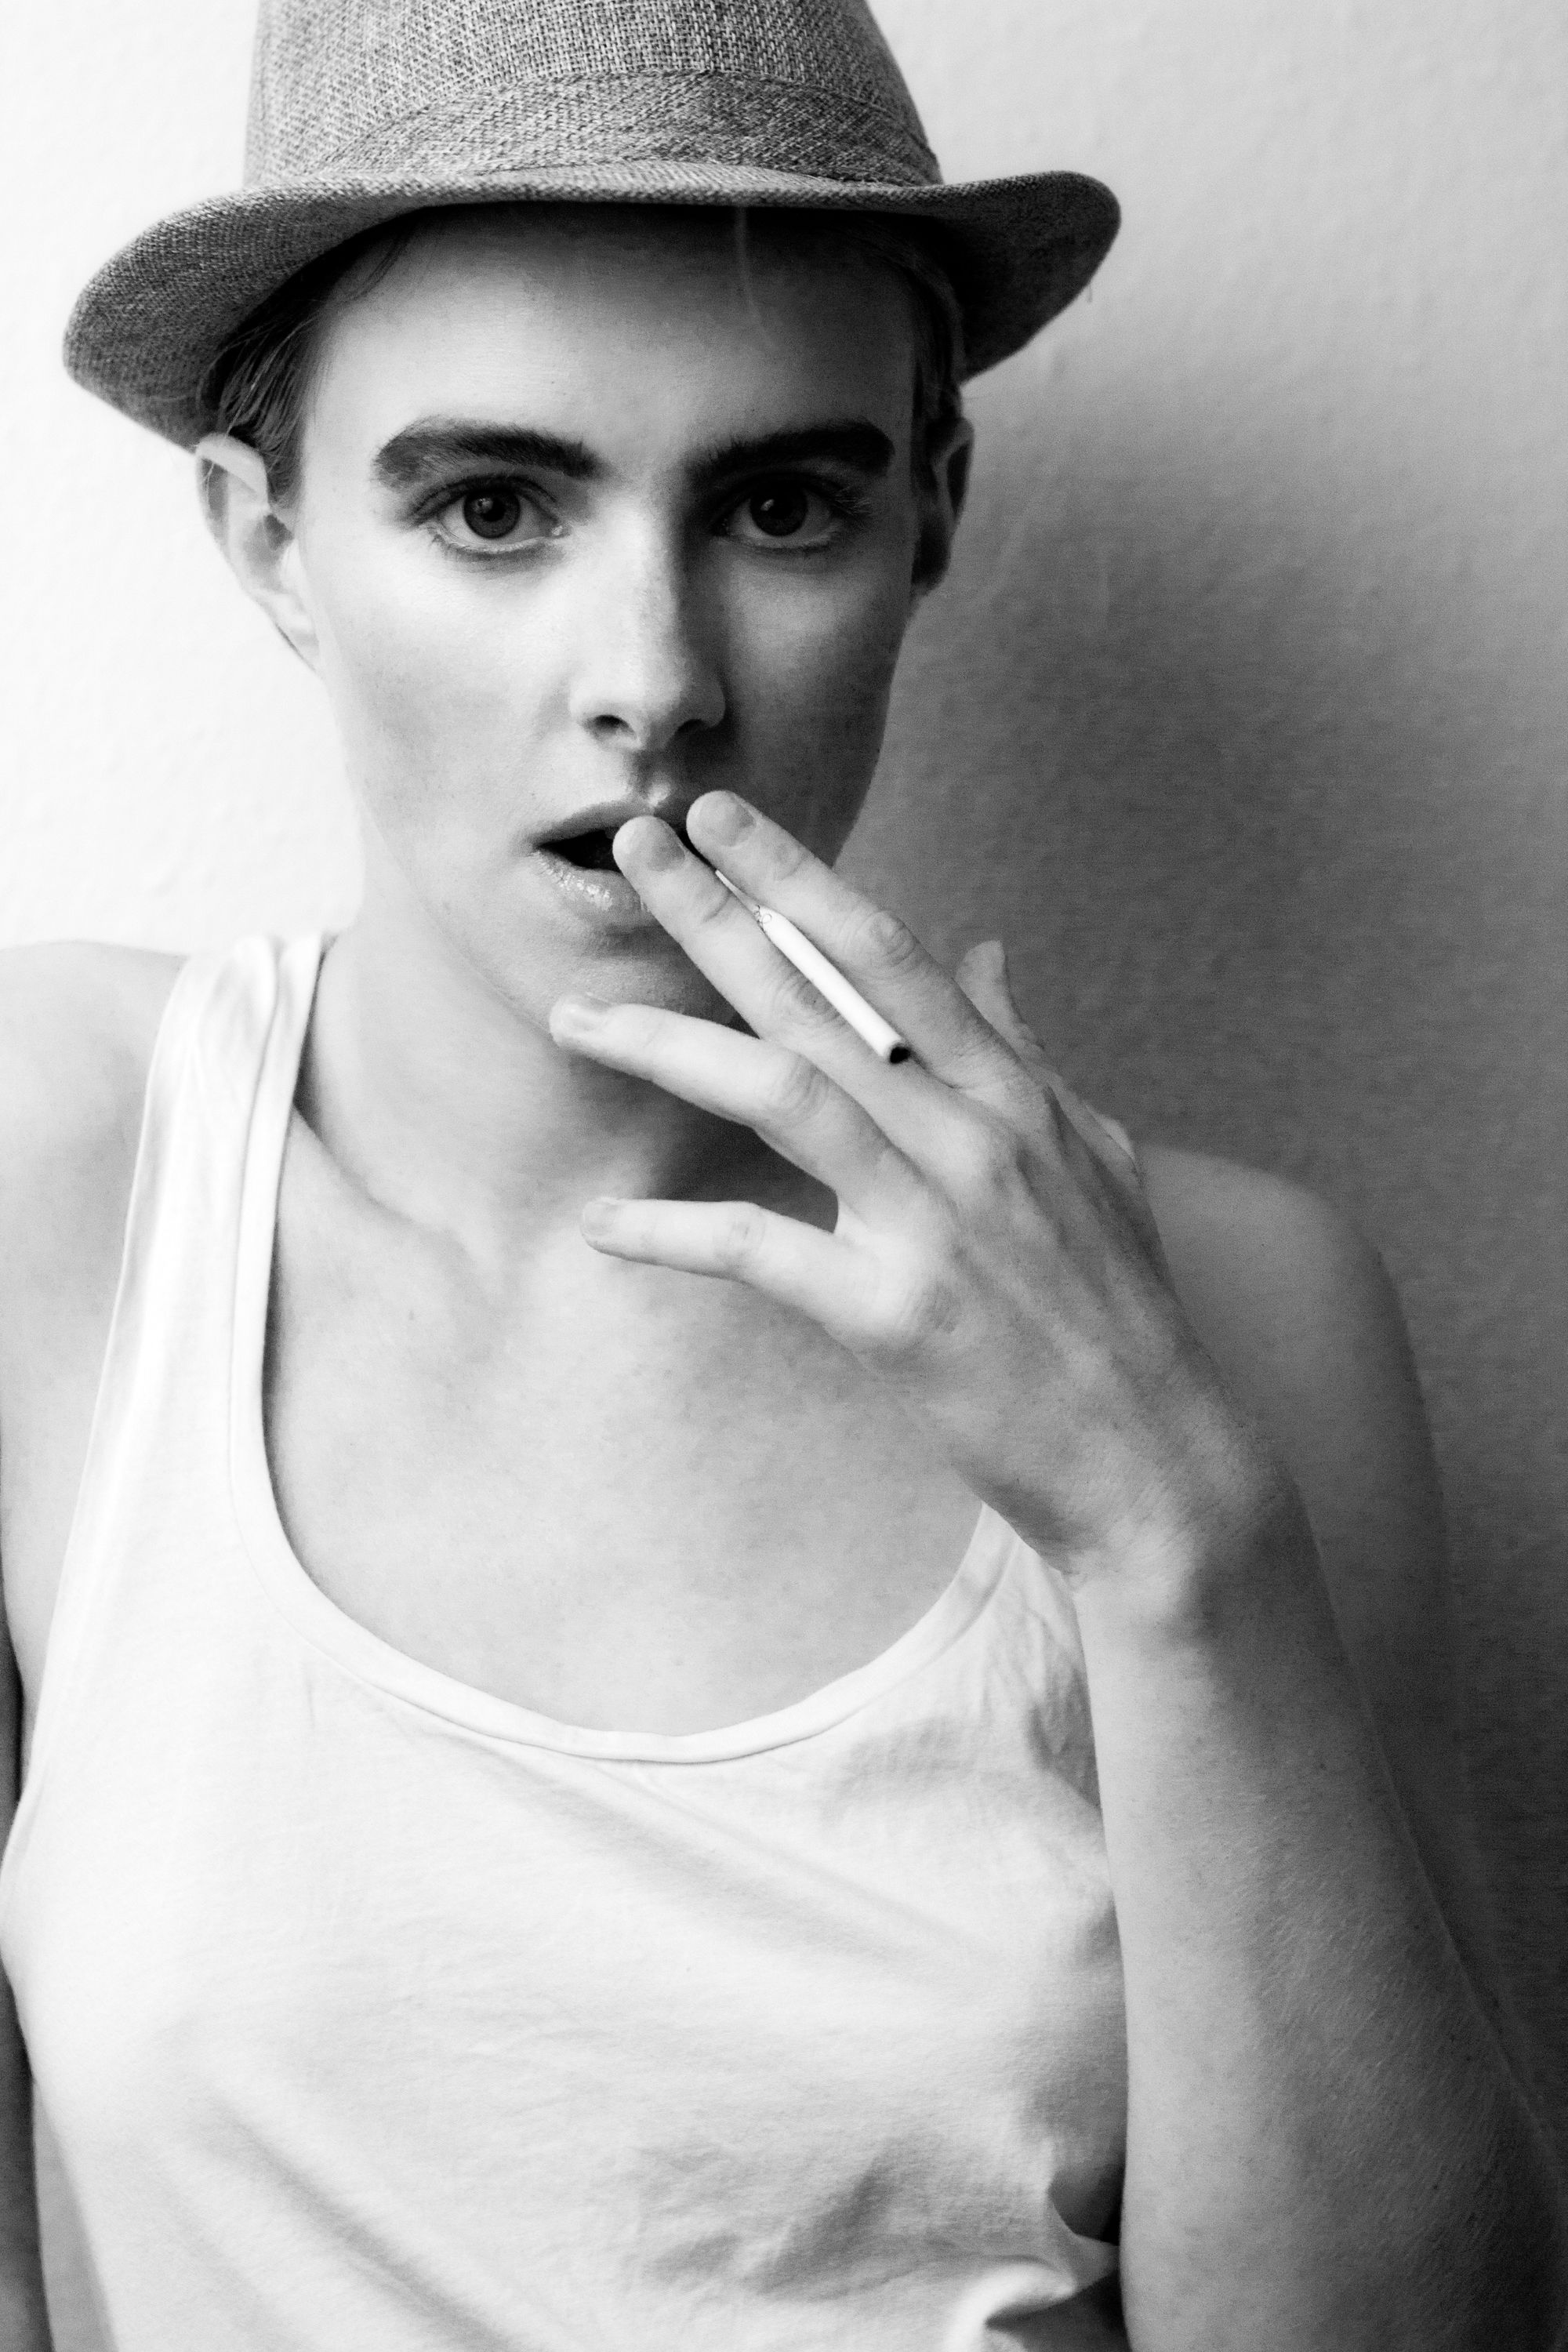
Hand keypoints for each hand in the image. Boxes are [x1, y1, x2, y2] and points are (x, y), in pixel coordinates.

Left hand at [548, 792, 1280, 1581]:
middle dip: (719, 916)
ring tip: (575, 1018)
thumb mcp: (1092, 1154)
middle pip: (819, 999)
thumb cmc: (1117, 1307)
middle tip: (636, 850)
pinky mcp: (893, 1314)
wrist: (1152, 1457)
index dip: (801, 879)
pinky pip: (758, 1250)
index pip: (889, 955)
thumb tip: (986, 953)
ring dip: (666, 1047)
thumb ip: (1023, 1051)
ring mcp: (933, 1222)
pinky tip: (604, 1227)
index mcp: (1011, 1094)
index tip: (725, 820)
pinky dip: (672, 1235)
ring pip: (779, 1095)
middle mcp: (970, 1137)